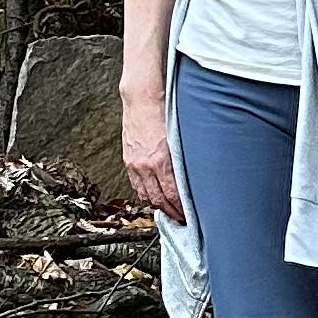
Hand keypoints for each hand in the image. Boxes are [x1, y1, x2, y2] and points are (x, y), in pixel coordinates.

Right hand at [121, 92, 183, 223]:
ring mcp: (134, 164)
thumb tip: (189, 175)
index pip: (171, 194)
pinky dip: (144, 194)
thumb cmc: (163, 111)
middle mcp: (145, 165)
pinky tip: (152, 196)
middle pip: (158, 199)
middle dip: (170, 212)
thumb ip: (181, 158)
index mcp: (160, 160)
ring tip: (167, 210)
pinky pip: (135, 185)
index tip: (188, 213)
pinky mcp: (128, 160)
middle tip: (180, 218)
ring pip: (145, 195)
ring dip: (157, 205)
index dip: (180, 208)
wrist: (141, 99)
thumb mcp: (177, 137)